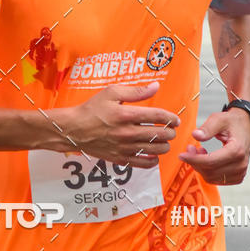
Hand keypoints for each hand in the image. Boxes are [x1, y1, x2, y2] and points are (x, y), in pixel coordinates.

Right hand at [64, 81, 179, 168]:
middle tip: (171, 130)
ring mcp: (125, 147)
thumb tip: (155, 86)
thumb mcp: (111, 92)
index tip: (175, 119)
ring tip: (163, 141)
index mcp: (127, 114)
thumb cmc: (91, 109)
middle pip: (161, 134)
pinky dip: (154, 160)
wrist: (74, 129)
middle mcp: (128, 132)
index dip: (172, 118)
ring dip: (165, 145)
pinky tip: (154, 155)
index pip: (159, 116)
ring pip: (156, 150)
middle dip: (171, 132)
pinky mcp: (120, 159)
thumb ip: (135, 90)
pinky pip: (144, 164)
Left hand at [178, 107, 249, 184]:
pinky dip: (207, 171)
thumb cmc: (232, 122)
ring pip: (211, 177)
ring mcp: (240, 172)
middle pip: (210, 171)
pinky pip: (216, 179)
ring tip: (199, 151)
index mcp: (237, 150)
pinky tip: (207, 158)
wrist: (246, 127)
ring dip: (200, 167)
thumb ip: (208, 127)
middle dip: (195, 162)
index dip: (194, 159)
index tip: (182, 155)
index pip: (210, 162)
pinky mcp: (237, 177)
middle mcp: (240, 164)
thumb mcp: (220, 119)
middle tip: (189, 149)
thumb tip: (196, 135)